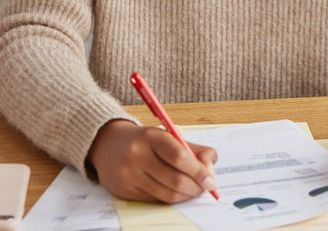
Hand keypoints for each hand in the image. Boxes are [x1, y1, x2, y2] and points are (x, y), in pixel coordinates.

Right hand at [87, 119, 217, 202]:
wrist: (108, 144)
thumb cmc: (146, 140)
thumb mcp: (169, 135)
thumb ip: (194, 149)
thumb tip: (210, 168)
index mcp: (151, 137)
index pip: (180, 157)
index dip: (199, 171)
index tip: (210, 181)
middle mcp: (137, 155)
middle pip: (174, 179)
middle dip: (196, 187)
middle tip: (205, 187)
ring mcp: (128, 175)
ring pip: (166, 194)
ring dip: (186, 195)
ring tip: (193, 190)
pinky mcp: (123, 191)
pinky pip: (155, 200)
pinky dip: (171, 198)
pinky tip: (176, 191)